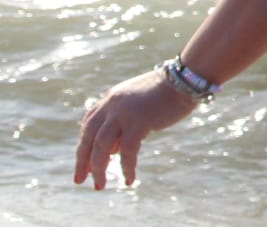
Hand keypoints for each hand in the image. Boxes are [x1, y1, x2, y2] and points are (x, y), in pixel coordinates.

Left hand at [74, 69, 197, 189]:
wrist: (186, 80)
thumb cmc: (167, 93)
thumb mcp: (138, 105)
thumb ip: (123, 123)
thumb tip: (113, 150)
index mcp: (111, 98)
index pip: (88, 124)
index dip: (84, 145)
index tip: (84, 163)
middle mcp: (112, 104)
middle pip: (88, 136)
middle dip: (82, 161)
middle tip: (80, 180)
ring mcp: (124, 112)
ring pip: (101, 146)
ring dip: (98, 168)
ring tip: (99, 186)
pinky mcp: (139, 121)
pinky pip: (128, 151)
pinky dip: (127, 167)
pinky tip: (129, 180)